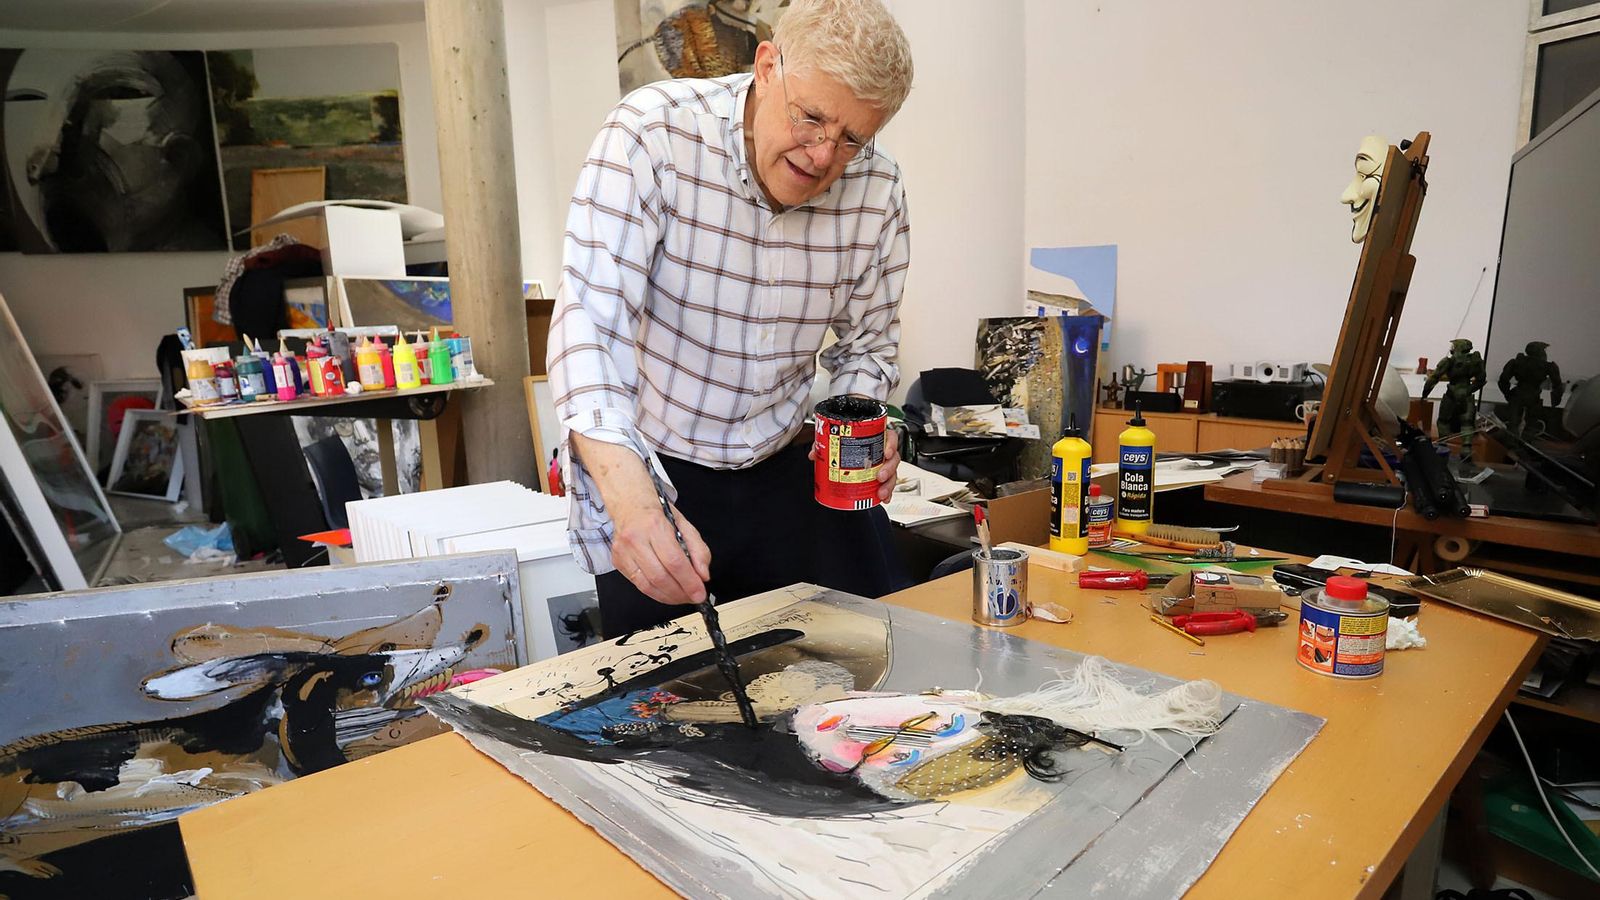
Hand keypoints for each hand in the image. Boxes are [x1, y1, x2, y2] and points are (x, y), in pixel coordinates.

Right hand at [570, 433, 711, 604]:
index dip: (689, 582)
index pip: (674, 561)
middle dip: (680, 592)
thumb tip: (703, 575)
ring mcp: (623, 551)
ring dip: (668, 597)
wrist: (630, 505)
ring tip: (682, 597)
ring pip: (647, 585)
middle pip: (660, 576)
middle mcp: (636, 539)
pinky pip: (638, 585)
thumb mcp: (684, 525)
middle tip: (693, 597)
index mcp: (655, 526)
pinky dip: (655, 593)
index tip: (700, 593)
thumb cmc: (657, 513)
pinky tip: (667, 592)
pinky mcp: (618, 561)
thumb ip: (698, 550)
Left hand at [806, 424, 900, 502]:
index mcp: (875, 438)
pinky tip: (882, 498)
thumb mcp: (835, 441)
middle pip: (894, 458)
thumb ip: (824, 444)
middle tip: (879, 476)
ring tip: (880, 492)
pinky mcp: (882, 477)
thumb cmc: (846, 443)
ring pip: (893, 473)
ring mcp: (884, 464)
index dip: (891, 444)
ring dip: (888, 483)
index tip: (886, 453)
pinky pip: (888, 484)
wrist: (844, 455)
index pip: (890, 436)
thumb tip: (815, 454)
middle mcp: (882, 451)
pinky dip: (887, 493)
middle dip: (888, 468)